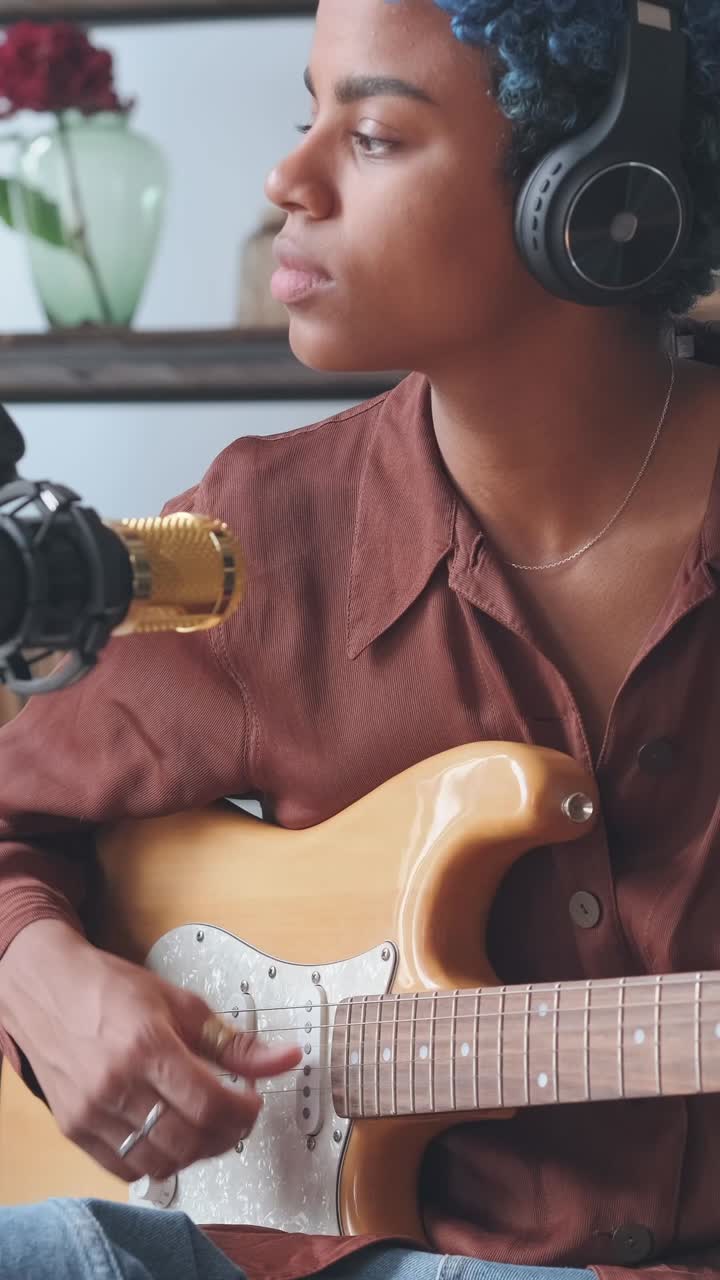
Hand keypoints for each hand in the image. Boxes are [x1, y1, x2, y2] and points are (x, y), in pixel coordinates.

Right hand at [0, 920, 302, 1181]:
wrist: (48, 990)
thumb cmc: (112, 991)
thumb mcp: (181, 1004)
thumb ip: (234, 1041)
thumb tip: (284, 1058)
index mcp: (147, 1046)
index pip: (209, 1104)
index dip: (243, 1112)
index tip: (253, 1103)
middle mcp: (116, 1084)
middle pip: (189, 1140)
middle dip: (226, 1136)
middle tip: (237, 1118)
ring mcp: (92, 1112)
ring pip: (160, 1162)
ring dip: (196, 1153)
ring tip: (207, 1128)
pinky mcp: (75, 1129)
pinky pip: (126, 1169)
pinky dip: (157, 1162)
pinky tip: (170, 1137)